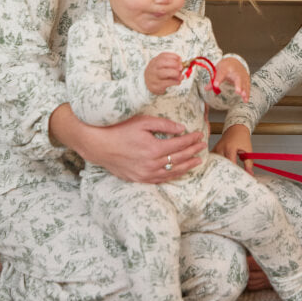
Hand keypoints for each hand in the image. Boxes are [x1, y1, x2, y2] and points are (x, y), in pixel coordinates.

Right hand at [50, 104, 205, 182]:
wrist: (98, 145)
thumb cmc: (119, 129)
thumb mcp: (143, 121)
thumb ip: (164, 124)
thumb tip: (181, 128)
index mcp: (153, 148)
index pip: (179, 145)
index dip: (191, 140)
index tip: (199, 135)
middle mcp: (151, 164)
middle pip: (178, 158)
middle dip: (192, 151)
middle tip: (202, 146)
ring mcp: (145, 174)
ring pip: (172, 172)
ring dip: (186, 166)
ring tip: (198, 161)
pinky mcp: (139, 179)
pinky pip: (160, 179)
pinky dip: (172, 175)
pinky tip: (179, 171)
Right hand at [145, 52, 182, 94]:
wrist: (148, 84)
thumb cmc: (158, 73)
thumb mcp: (163, 66)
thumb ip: (172, 64)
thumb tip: (182, 65)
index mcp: (155, 61)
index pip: (163, 55)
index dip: (173, 56)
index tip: (180, 59)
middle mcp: (153, 68)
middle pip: (161, 63)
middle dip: (173, 64)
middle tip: (181, 67)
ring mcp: (153, 77)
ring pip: (163, 73)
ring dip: (174, 73)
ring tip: (180, 75)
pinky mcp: (155, 86)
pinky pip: (165, 83)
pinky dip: (174, 82)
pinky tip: (178, 82)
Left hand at [211, 58, 249, 101]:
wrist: (234, 61)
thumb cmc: (225, 67)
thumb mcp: (217, 71)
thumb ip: (212, 80)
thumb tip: (206, 88)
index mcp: (225, 68)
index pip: (221, 73)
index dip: (218, 79)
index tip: (215, 85)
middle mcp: (235, 71)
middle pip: (237, 77)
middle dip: (238, 84)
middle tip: (238, 91)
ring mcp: (242, 75)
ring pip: (244, 82)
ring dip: (244, 90)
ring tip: (243, 96)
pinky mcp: (246, 79)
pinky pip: (247, 86)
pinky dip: (247, 93)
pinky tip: (246, 100)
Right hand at [213, 124, 253, 174]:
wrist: (236, 128)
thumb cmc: (242, 138)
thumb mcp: (248, 150)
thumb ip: (248, 163)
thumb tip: (249, 174)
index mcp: (230, 148)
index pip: (230, 164)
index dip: (234, 172)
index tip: (237, 179)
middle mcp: (221, 149)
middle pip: (221, 165)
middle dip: (226, 173)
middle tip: (231, 181)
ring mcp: (216, 149)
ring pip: (216, 163)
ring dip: (221, 169)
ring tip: (226, 176)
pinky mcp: (214, 150)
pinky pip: (213, 160)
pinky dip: (216, 164)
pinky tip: (220, 169)